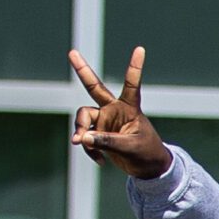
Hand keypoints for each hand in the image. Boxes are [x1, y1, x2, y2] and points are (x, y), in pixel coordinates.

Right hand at [70, 45, 169, 178]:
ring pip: (84, 118)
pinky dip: (89, 149)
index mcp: (130, 108)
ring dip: (81, 131)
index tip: (140, 49)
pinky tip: (100, 160)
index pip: (131, 84)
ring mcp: (105, 121)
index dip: (134, 68)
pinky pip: (86, 138)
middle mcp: (114, 110)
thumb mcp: (129, 147)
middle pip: (94, 88)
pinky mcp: (98, 133)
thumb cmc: (146, 153)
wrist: (147, 169)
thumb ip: (106, 141)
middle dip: (82, 70)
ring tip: (81, 143)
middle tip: (72, 53)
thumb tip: (82, 138)